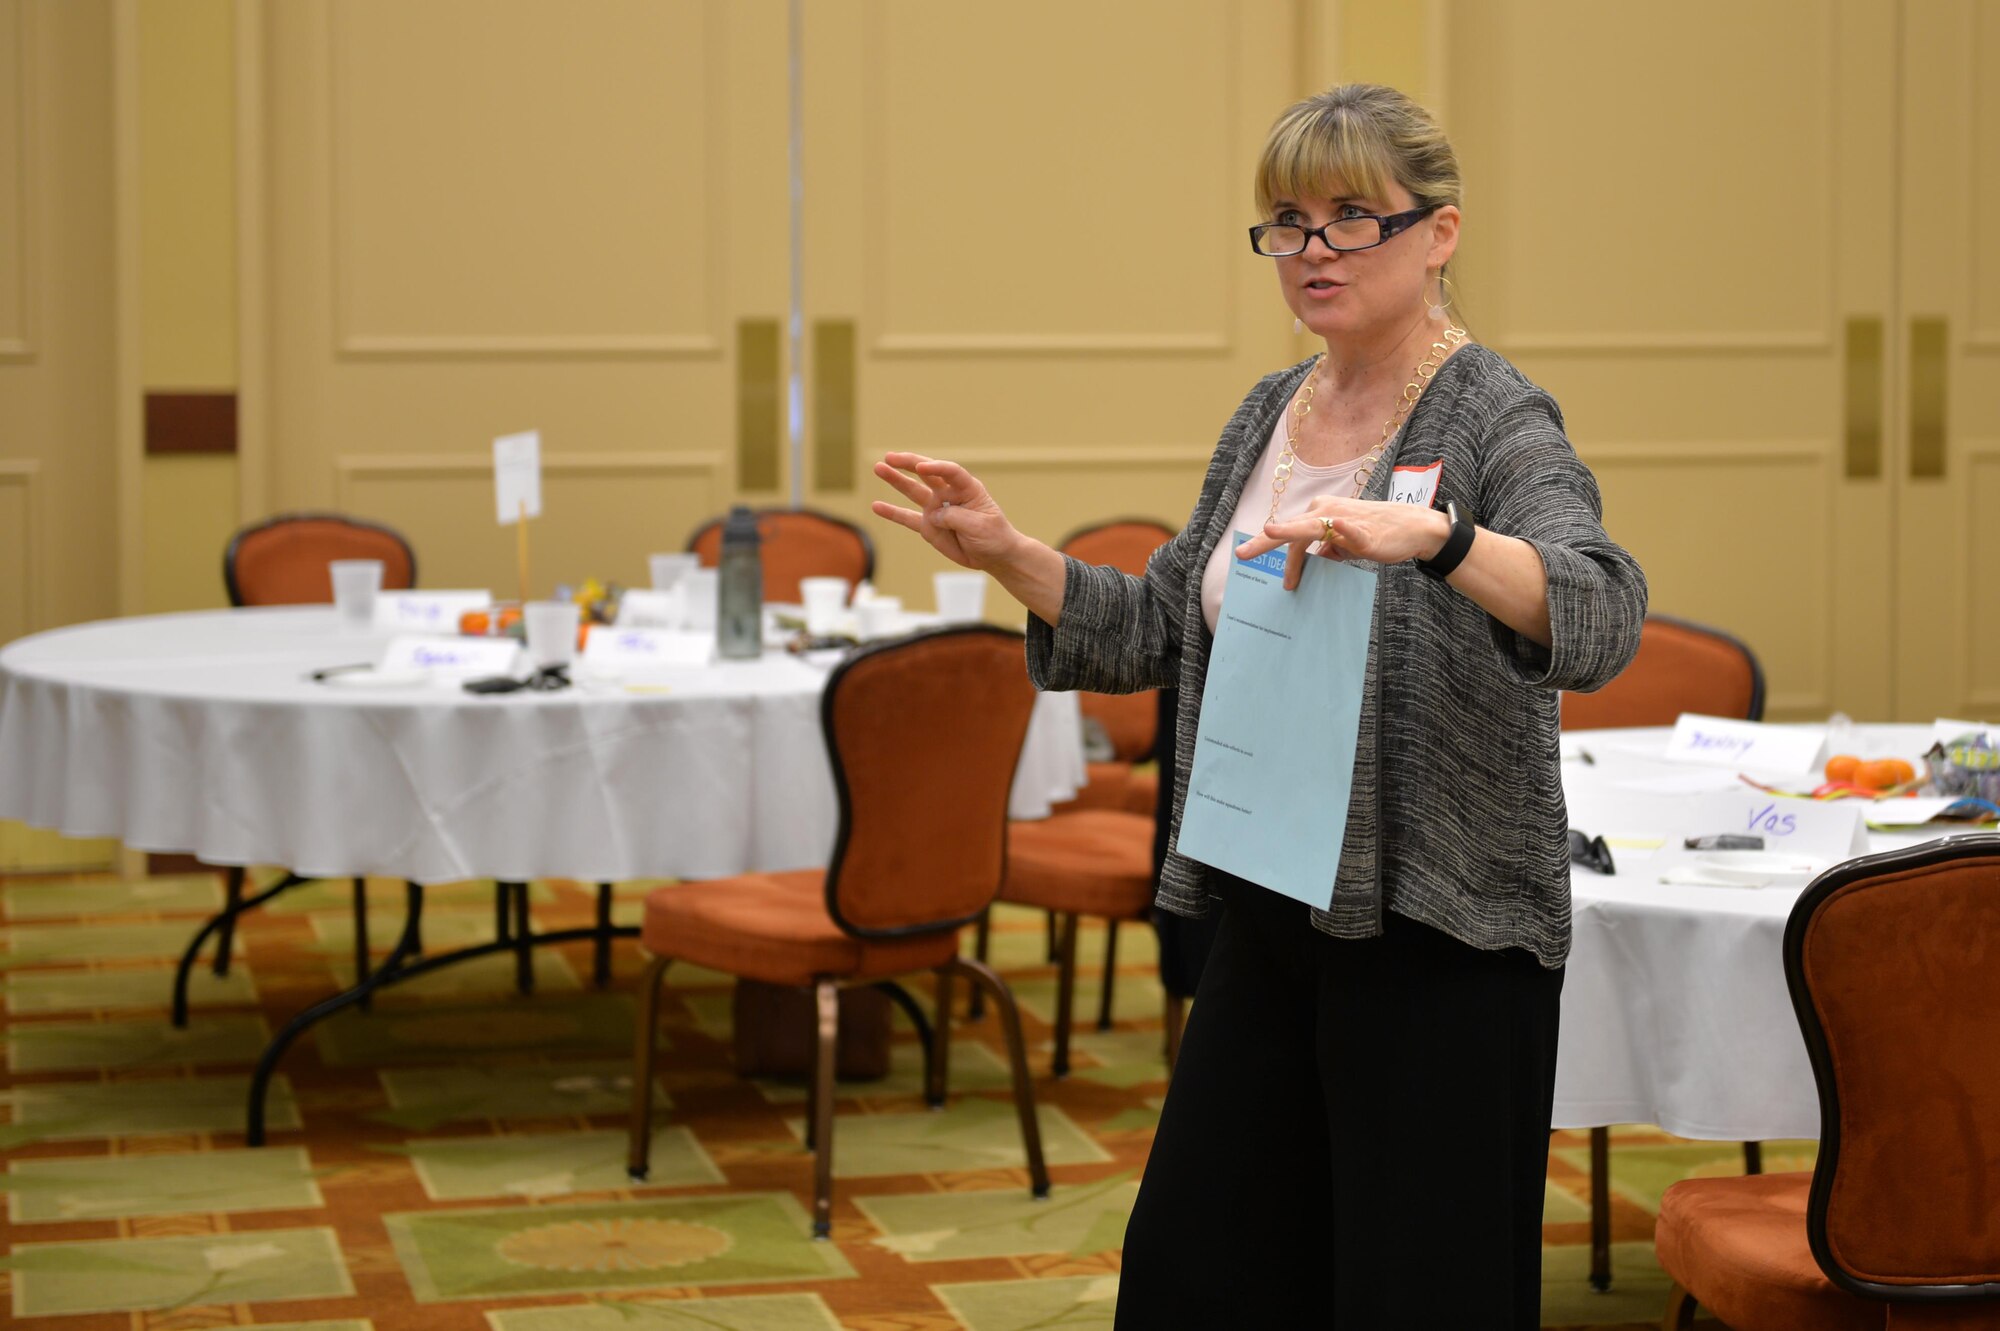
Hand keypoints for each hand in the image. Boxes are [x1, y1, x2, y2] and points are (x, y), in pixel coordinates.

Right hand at [870, 452, 1022, 571]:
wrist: (994, 555)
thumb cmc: (993, 535)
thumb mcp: (980, 525)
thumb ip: (955, 517)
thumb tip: (932, 515)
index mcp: (967, 488)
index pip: (951, 472)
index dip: (936, 467)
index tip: (922, 468)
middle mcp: (949, 494)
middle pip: (926, 474)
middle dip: (908, 464)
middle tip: (890, 457)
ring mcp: (936, 509)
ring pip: (913, 491)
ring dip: (895, 480)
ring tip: (878, 468)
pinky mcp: (928, 526)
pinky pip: (907, 518)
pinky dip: (892, 512)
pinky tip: (876, 506)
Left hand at [1235, 496, 1451, 590]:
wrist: (1412, 529)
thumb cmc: (1376, 534)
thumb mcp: (1344, 545)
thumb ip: (1325, 550)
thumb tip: (1309, 564)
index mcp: (1321, 514)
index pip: (1289, 532)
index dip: (1268, 546)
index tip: (1246, 557)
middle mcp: (1328, 511)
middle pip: (1292, 528)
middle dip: (1265, 541)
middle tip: (1242, 554)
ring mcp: (1347, 520)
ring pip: (1313, 526)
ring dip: (1290, 532)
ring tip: (1269, 532)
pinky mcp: (1366, 532)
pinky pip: (1351, 531)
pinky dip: (1343, 529)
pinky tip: (1336, 527)